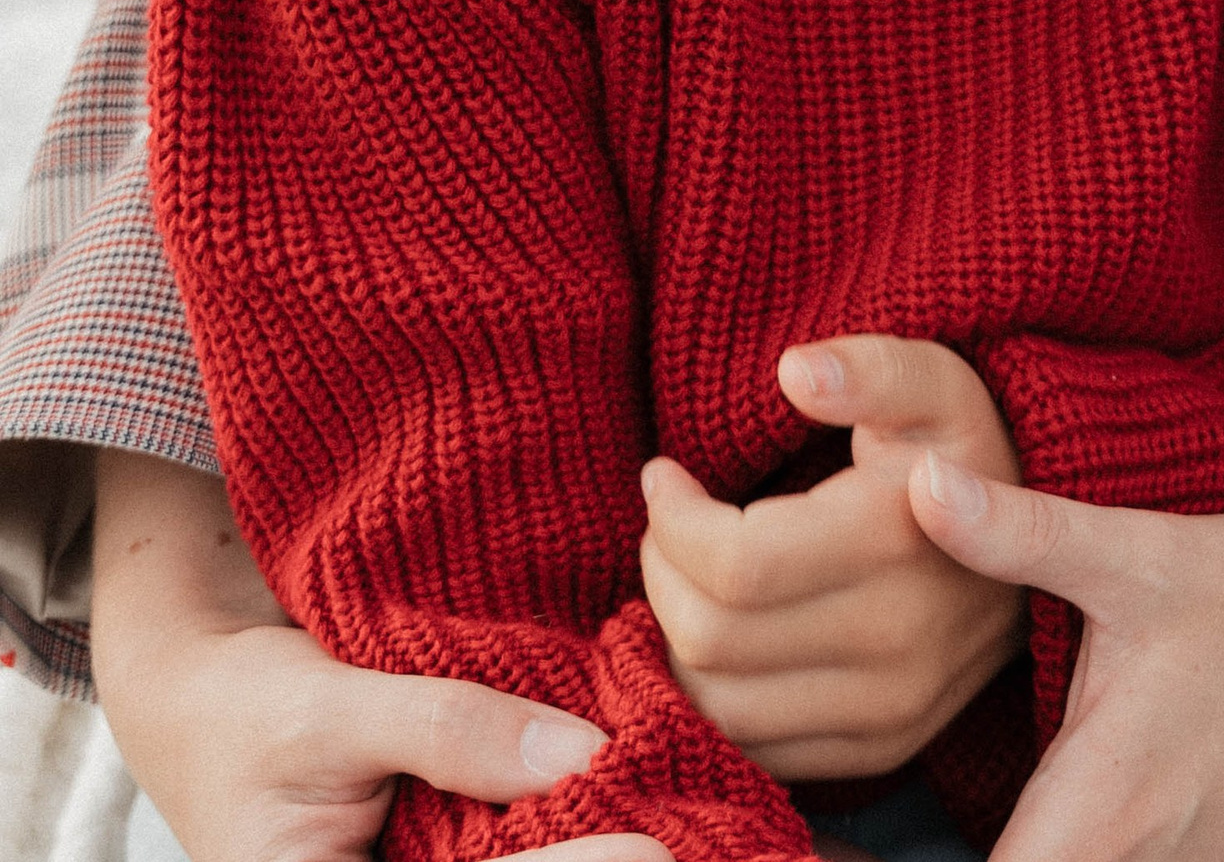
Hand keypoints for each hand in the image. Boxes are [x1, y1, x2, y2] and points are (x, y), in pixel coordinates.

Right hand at [90, 451, 666, 861]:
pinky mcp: (444, 860)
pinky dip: (572, 831)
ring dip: (595, 845)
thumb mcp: (332, 712)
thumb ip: (447, 730)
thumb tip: (580, 755)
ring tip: (695, 832)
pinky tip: (646, 812)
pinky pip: (507, 851)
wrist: (201, 703)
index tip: (650, 849)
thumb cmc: (245, 710)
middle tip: (689, 844)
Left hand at [642, 333, 1027, 778]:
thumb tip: (794, 370)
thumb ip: (868, 367)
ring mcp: (893, 710)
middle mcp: (899, 643)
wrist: (1044, 539)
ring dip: (675, 641)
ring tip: (687, 575)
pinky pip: (755, 751)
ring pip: (720, 710)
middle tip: (669, 524)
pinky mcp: (884, 747)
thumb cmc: (965, 446)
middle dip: (663, 574)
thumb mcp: (932, 381)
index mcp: (899, 543)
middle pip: (713, 641)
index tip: (662, 476)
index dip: (673, 520)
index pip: (734, 566)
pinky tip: (717, 634)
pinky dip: (712, 697)